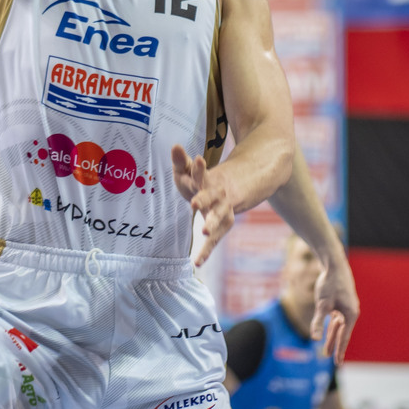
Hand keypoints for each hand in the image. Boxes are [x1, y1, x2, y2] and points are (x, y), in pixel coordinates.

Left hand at [172, 146, 234, 266]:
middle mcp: (217, 195)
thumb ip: (181, 160)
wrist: (234, 188)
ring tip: (205, 231)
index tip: (197, 159)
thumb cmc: (202, 181)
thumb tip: (175, 146)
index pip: (201, 173)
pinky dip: (207, 250)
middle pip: (211, 195)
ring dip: (212, 223)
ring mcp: (222, 210)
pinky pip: (215, 239)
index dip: (198, 167)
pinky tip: (197, 262)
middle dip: (203, 199)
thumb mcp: (190, 169)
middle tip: (194, 203)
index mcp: (206, 180)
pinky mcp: (222, 225)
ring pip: (219, 216)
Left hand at [311, 253, 359, 364]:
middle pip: (342, 333)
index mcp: (350, 314)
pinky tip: (327, 332)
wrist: (334, 265)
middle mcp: (351, 312)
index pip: (344, 337)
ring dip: (332, 337)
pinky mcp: (342, 302)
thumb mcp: (322, 304)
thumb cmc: (329, 284)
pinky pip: (337, 318)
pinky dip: (331, 326)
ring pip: (338, 326)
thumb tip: (315, 339)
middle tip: (332, 361)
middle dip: (335, 346)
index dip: (340, 350)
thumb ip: (318, 322)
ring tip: (325, 351)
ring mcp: (347, 307)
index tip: (338, 363)